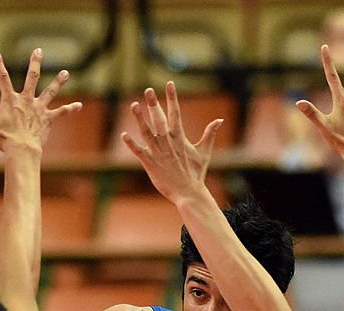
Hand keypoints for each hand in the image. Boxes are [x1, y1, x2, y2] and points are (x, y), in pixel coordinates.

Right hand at [0, 48, 81, 153]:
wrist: (21, 151)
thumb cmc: (3, 140)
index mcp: (10, 101)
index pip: (2, 78)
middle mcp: (26, 101)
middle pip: (32, 77)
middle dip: (34, 63)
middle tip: (38, 50)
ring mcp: (38, 109)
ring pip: (50, 92)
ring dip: (58, 82)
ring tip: (66, 73)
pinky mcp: (48, 120)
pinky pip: (61, 113)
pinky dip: (70, 109)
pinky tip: (79, 105)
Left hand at [121, 82, 223, 204]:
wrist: (189, 193)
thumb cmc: (195, 173)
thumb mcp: (204, 152)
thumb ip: (210, 134)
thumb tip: (220, 120)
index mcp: (180, 138)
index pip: (176, 113)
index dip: (172, 98)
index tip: (170, 84)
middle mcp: (168, 143)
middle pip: (160, 120)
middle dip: (154, 105)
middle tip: (148, 90)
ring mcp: (158, 153)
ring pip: (147, 132)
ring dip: (140, 119)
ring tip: (134, 105)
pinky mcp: (150, 164)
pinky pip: (139, 152)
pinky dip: (131, 144)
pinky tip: (124, 135)